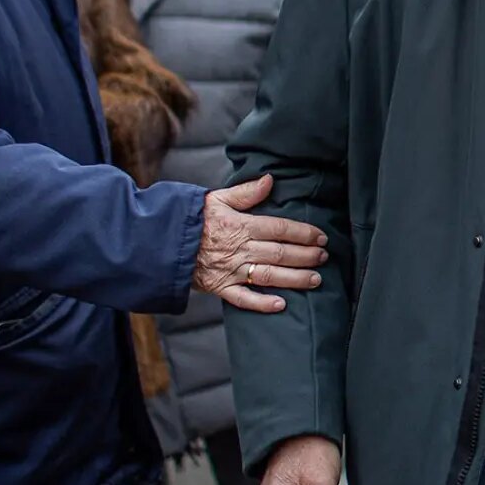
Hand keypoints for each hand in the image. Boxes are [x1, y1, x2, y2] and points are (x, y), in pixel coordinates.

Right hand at [192, 174, 327, 311]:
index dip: (304, 233)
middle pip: (281, 253)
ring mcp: (230, 270)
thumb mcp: (216, 198)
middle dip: (306, 256)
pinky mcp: (219, 287)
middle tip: (324, 257)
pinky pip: (243, 299)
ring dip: (295, 278)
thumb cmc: (190, 218)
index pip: (280, 228)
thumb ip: (246, 192)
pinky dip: (262, 304)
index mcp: (241, 225)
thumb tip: (270, 180)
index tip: (321, 237)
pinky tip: (281, 305)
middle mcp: (240, 249)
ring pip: (270, 275)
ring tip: (315, 279)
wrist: (160, 241)